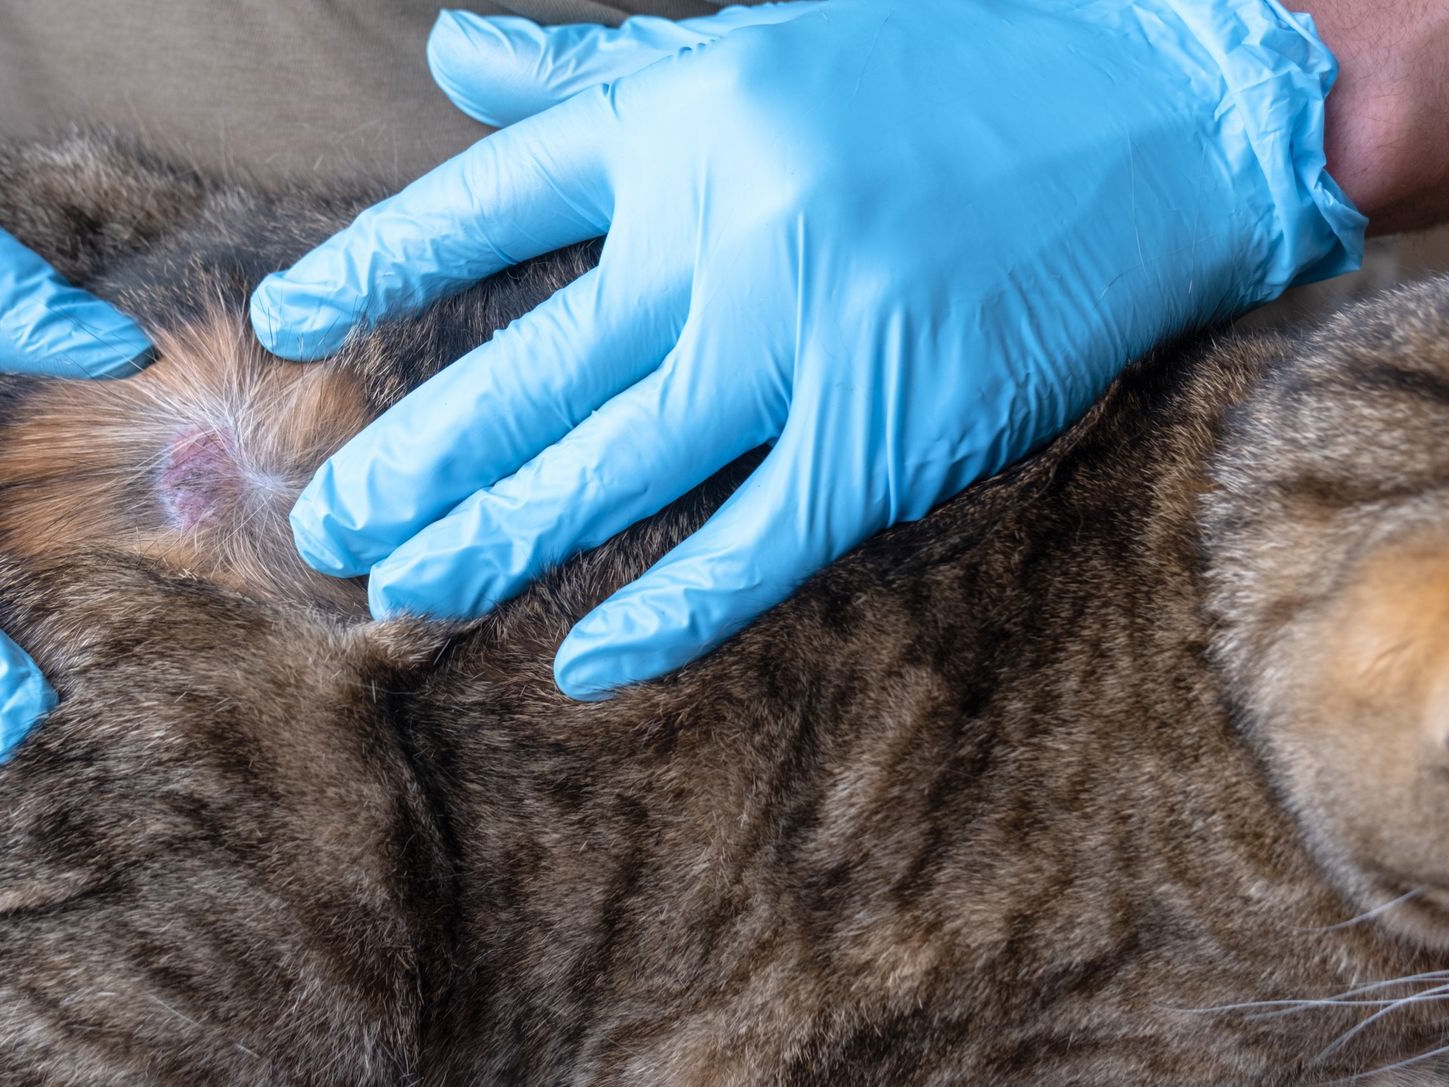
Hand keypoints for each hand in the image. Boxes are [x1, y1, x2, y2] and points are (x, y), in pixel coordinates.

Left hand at [252, 0, 1362, 698]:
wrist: (1163, 101)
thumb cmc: (957, 64)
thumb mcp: (758, 34)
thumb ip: (597, 68)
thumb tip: (451, 55)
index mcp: (680, 118)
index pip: (483, 204)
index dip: (372, 268)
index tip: (286, 325)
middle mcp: (723, 224)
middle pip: (528, 364)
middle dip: (415, 452)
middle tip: (324, 525)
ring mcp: (803, 333)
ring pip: (614, 465)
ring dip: (495, 537)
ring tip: (398, 595)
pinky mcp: (887, 426)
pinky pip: (752, 543)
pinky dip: (666, 610)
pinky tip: (583, 661)